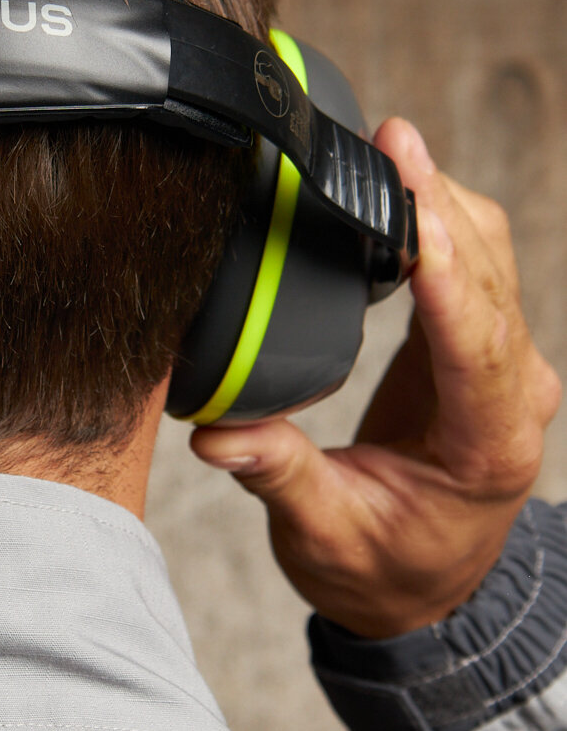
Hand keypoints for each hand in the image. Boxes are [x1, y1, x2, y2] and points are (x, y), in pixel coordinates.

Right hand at [191, 119, 560, 637]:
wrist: (425, 592)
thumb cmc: (381, 570)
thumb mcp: (324, 537)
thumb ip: (278, 477)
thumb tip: (218, 433)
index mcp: (487, 443)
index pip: (475, 339)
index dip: (446, 267)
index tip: (415, 202)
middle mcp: (512, 393)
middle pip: (488, 273)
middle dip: (439, 200)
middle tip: (388, 138)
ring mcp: (503, 362)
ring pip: (487, 252)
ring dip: (437, 196)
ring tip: (382, 145)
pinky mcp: (477, 342)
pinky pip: (469, 261)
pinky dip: (433, 215)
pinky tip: (389, 184)